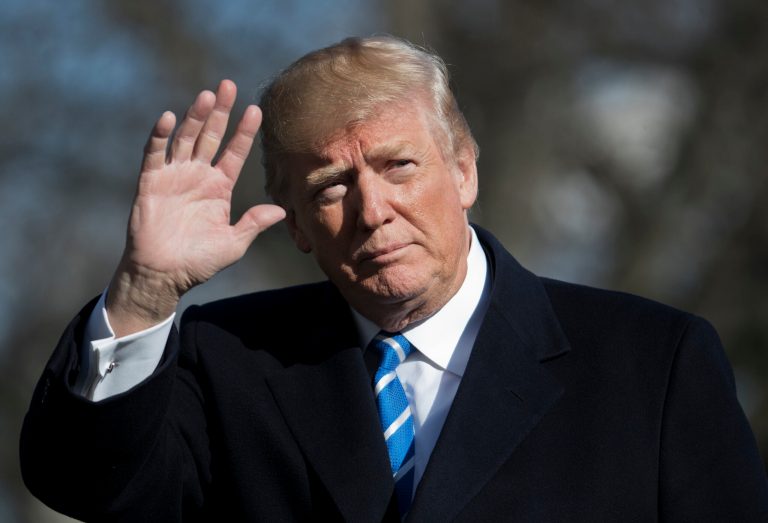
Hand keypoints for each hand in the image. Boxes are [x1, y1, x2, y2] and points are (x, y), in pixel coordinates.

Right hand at [106, 80, 285, 335]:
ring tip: (206, 95)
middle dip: (219, 112)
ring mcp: (174, 176)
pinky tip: (170, 118)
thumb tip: (281, 210)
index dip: (244, 132)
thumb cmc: (198, 262)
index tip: (256, 110)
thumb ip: (253, 223)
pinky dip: (160, 136)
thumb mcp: (233, 243)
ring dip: (194, 117)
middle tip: (228, 85)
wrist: (163, 275)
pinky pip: (155, 154)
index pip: (235, 153)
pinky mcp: (150, 182)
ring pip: (186, 139)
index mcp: (219, 188)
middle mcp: (198, 176)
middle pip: (210, 136)